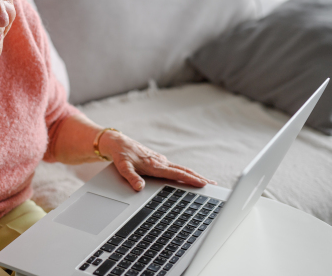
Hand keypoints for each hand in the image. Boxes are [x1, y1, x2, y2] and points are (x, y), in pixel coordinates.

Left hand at [99, 131, 214, 190]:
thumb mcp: (123, 168)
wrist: (117, 143)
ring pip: (180, 169)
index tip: (204, 184)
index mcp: (155, 165)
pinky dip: (185, 173)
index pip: (177, 174)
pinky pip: (175, 168)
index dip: (191, 179)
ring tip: (206, 182)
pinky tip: (188, 177)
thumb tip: (140, 187)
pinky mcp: (158, 160)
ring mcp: (160, 161)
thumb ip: (131, 178)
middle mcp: (160, 162)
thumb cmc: (120, 155)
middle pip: (184, 171)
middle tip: (214, 185)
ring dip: (194, 175)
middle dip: (199, 178)